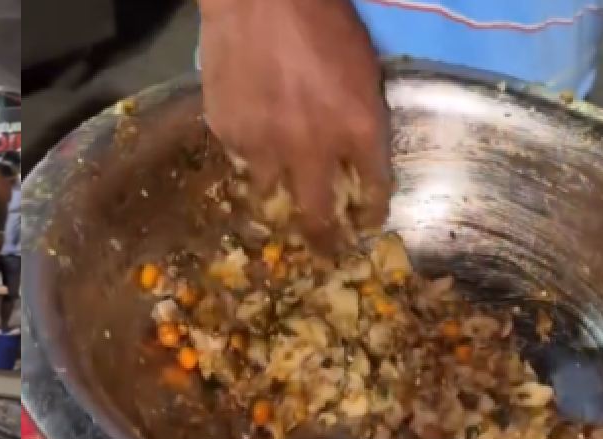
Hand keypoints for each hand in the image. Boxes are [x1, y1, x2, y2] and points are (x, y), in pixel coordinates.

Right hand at [199, 0, 391, 243]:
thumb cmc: (323, 18)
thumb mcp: (362, 68)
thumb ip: (361, 117)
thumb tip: (353, 155)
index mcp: (360, 127)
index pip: (374, 192)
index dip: (371, 214)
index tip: (365, 224)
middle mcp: (313, 148)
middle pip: (318, 216)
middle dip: (324, 240)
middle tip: (324, 251)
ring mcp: (265, 145)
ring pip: (271, 194)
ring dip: (279, 192)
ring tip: (278, 188)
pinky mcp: (228, 133)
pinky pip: (241, 157)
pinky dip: (250, 151)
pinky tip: (252, 127)